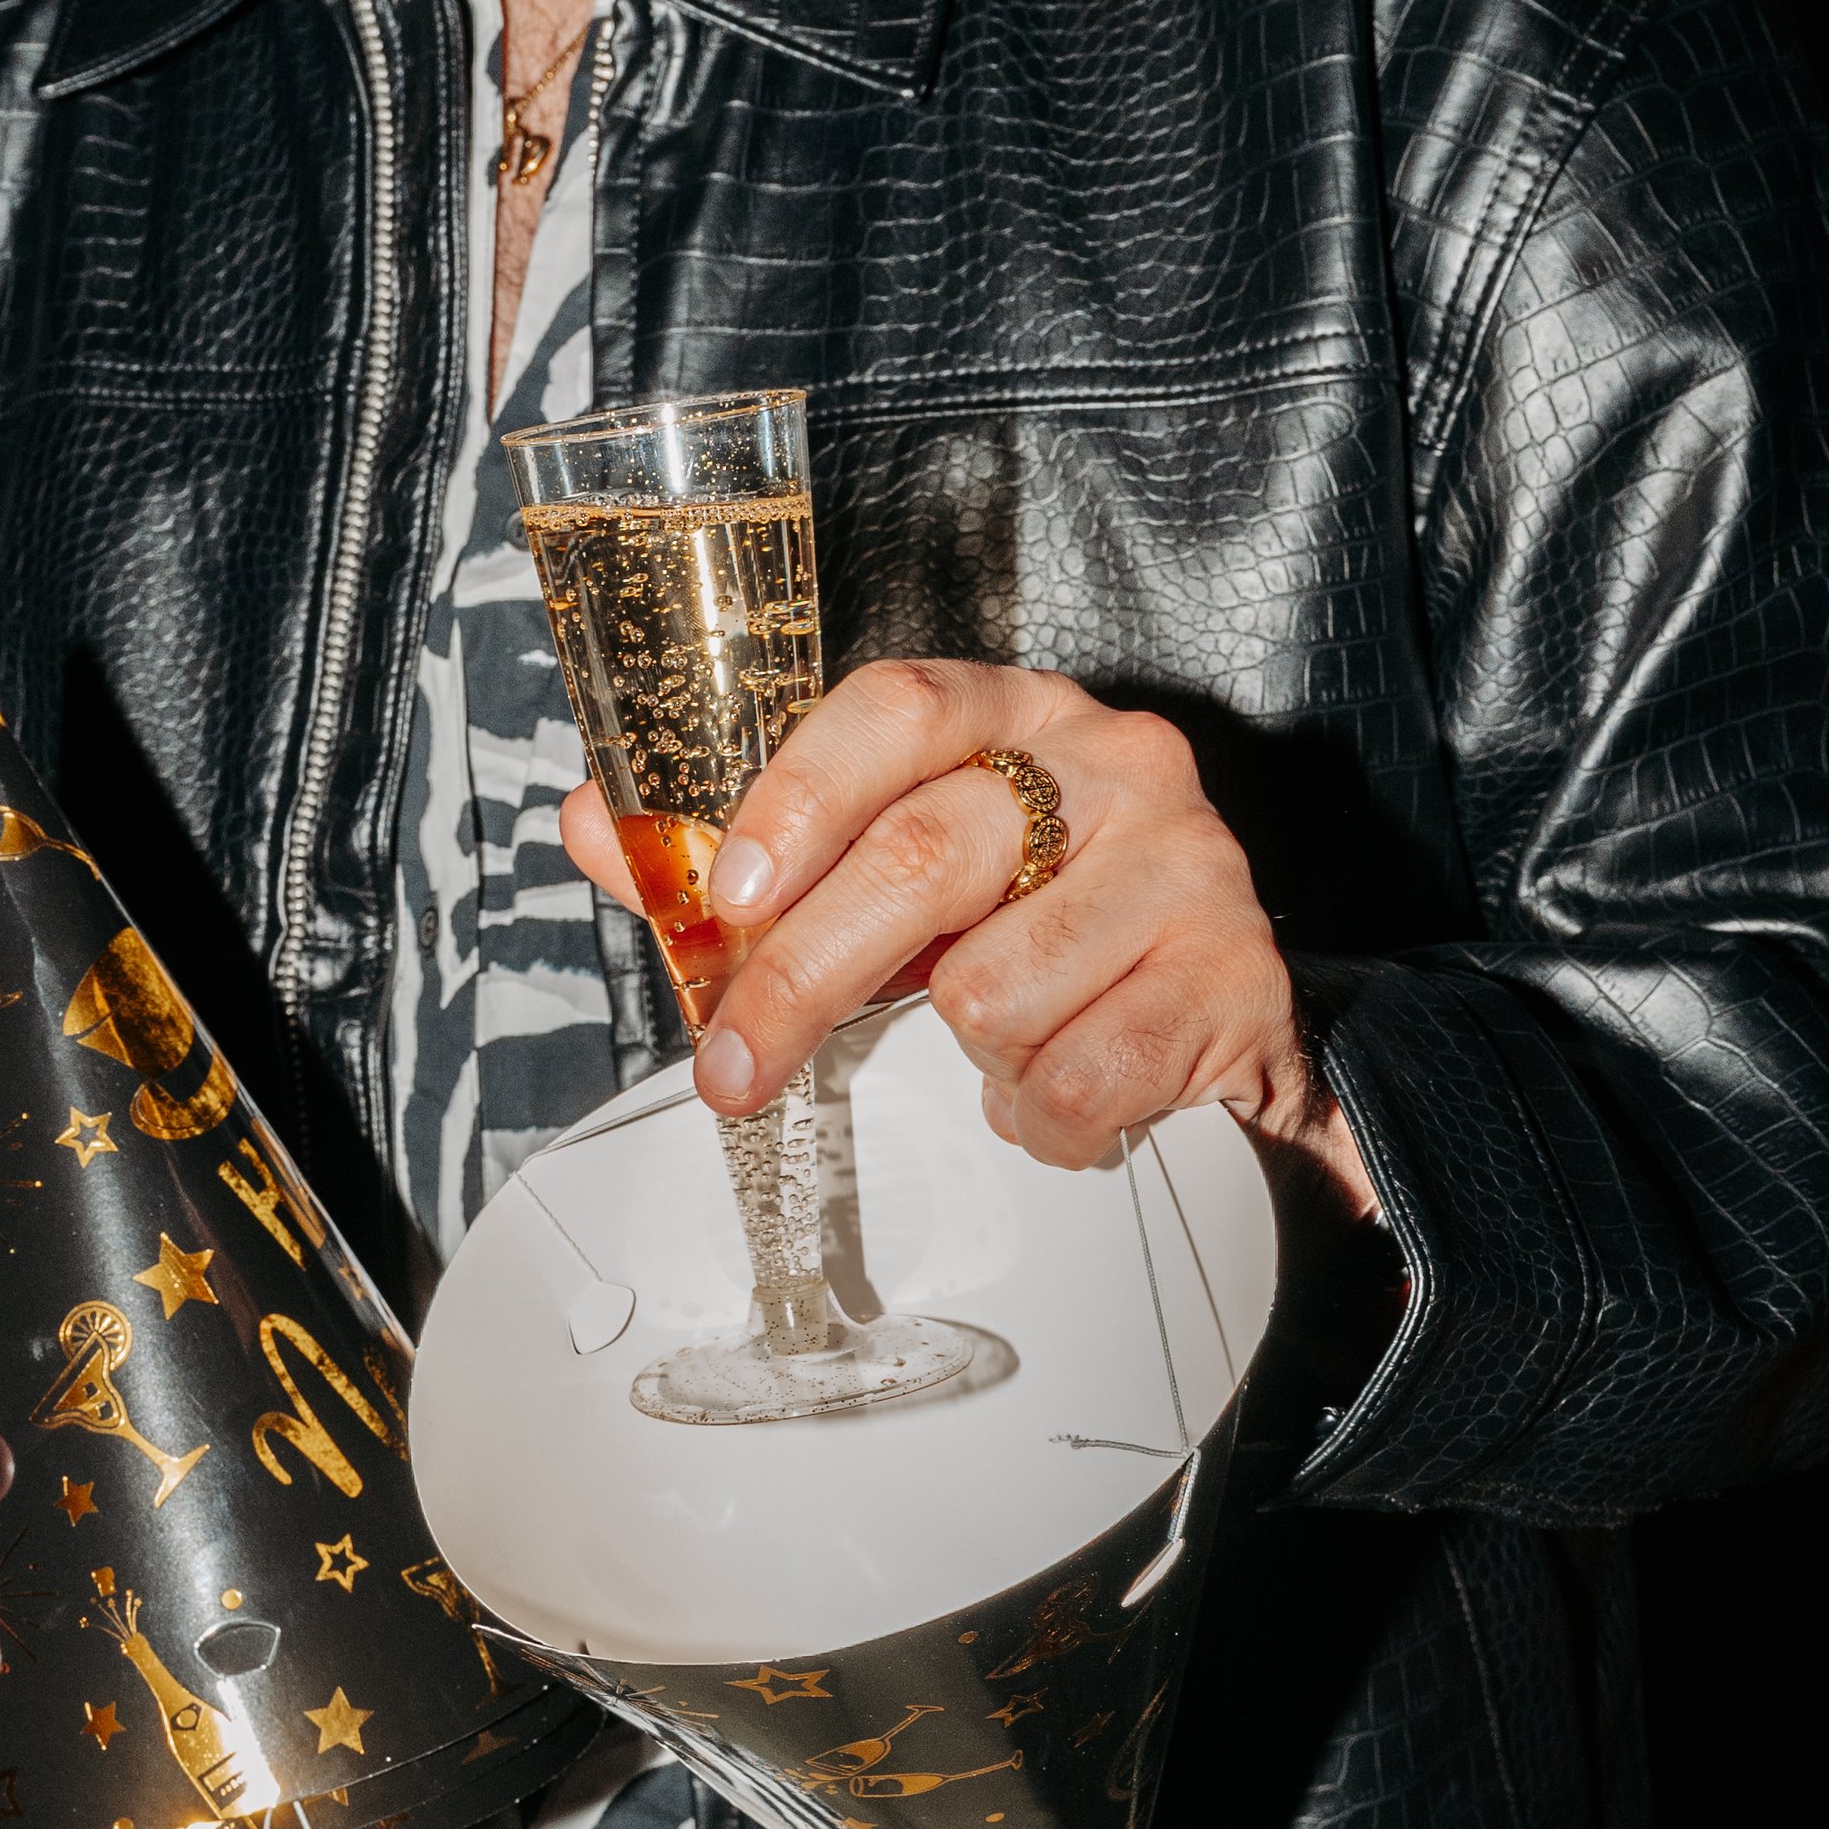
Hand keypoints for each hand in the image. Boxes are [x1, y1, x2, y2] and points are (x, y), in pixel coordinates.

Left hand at [560, 660, 1379, 1205]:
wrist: (1232, 1018)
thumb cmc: (1046, 925)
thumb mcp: (907, 871)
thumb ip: (758, 855)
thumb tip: (596, 828)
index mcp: (1018, 713)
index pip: (896, 709)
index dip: (797, 800)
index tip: (726, 899)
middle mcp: (1114, 765)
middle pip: (923, 858)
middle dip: (802, 981)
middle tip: (732, 1071)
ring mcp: (1187, 866)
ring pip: (992, 995)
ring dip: (970, 1058)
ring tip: (1008, 1040)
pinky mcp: (1233, 978)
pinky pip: (1075, 1084)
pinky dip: (1041, 1119)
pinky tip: (1062, 1083)